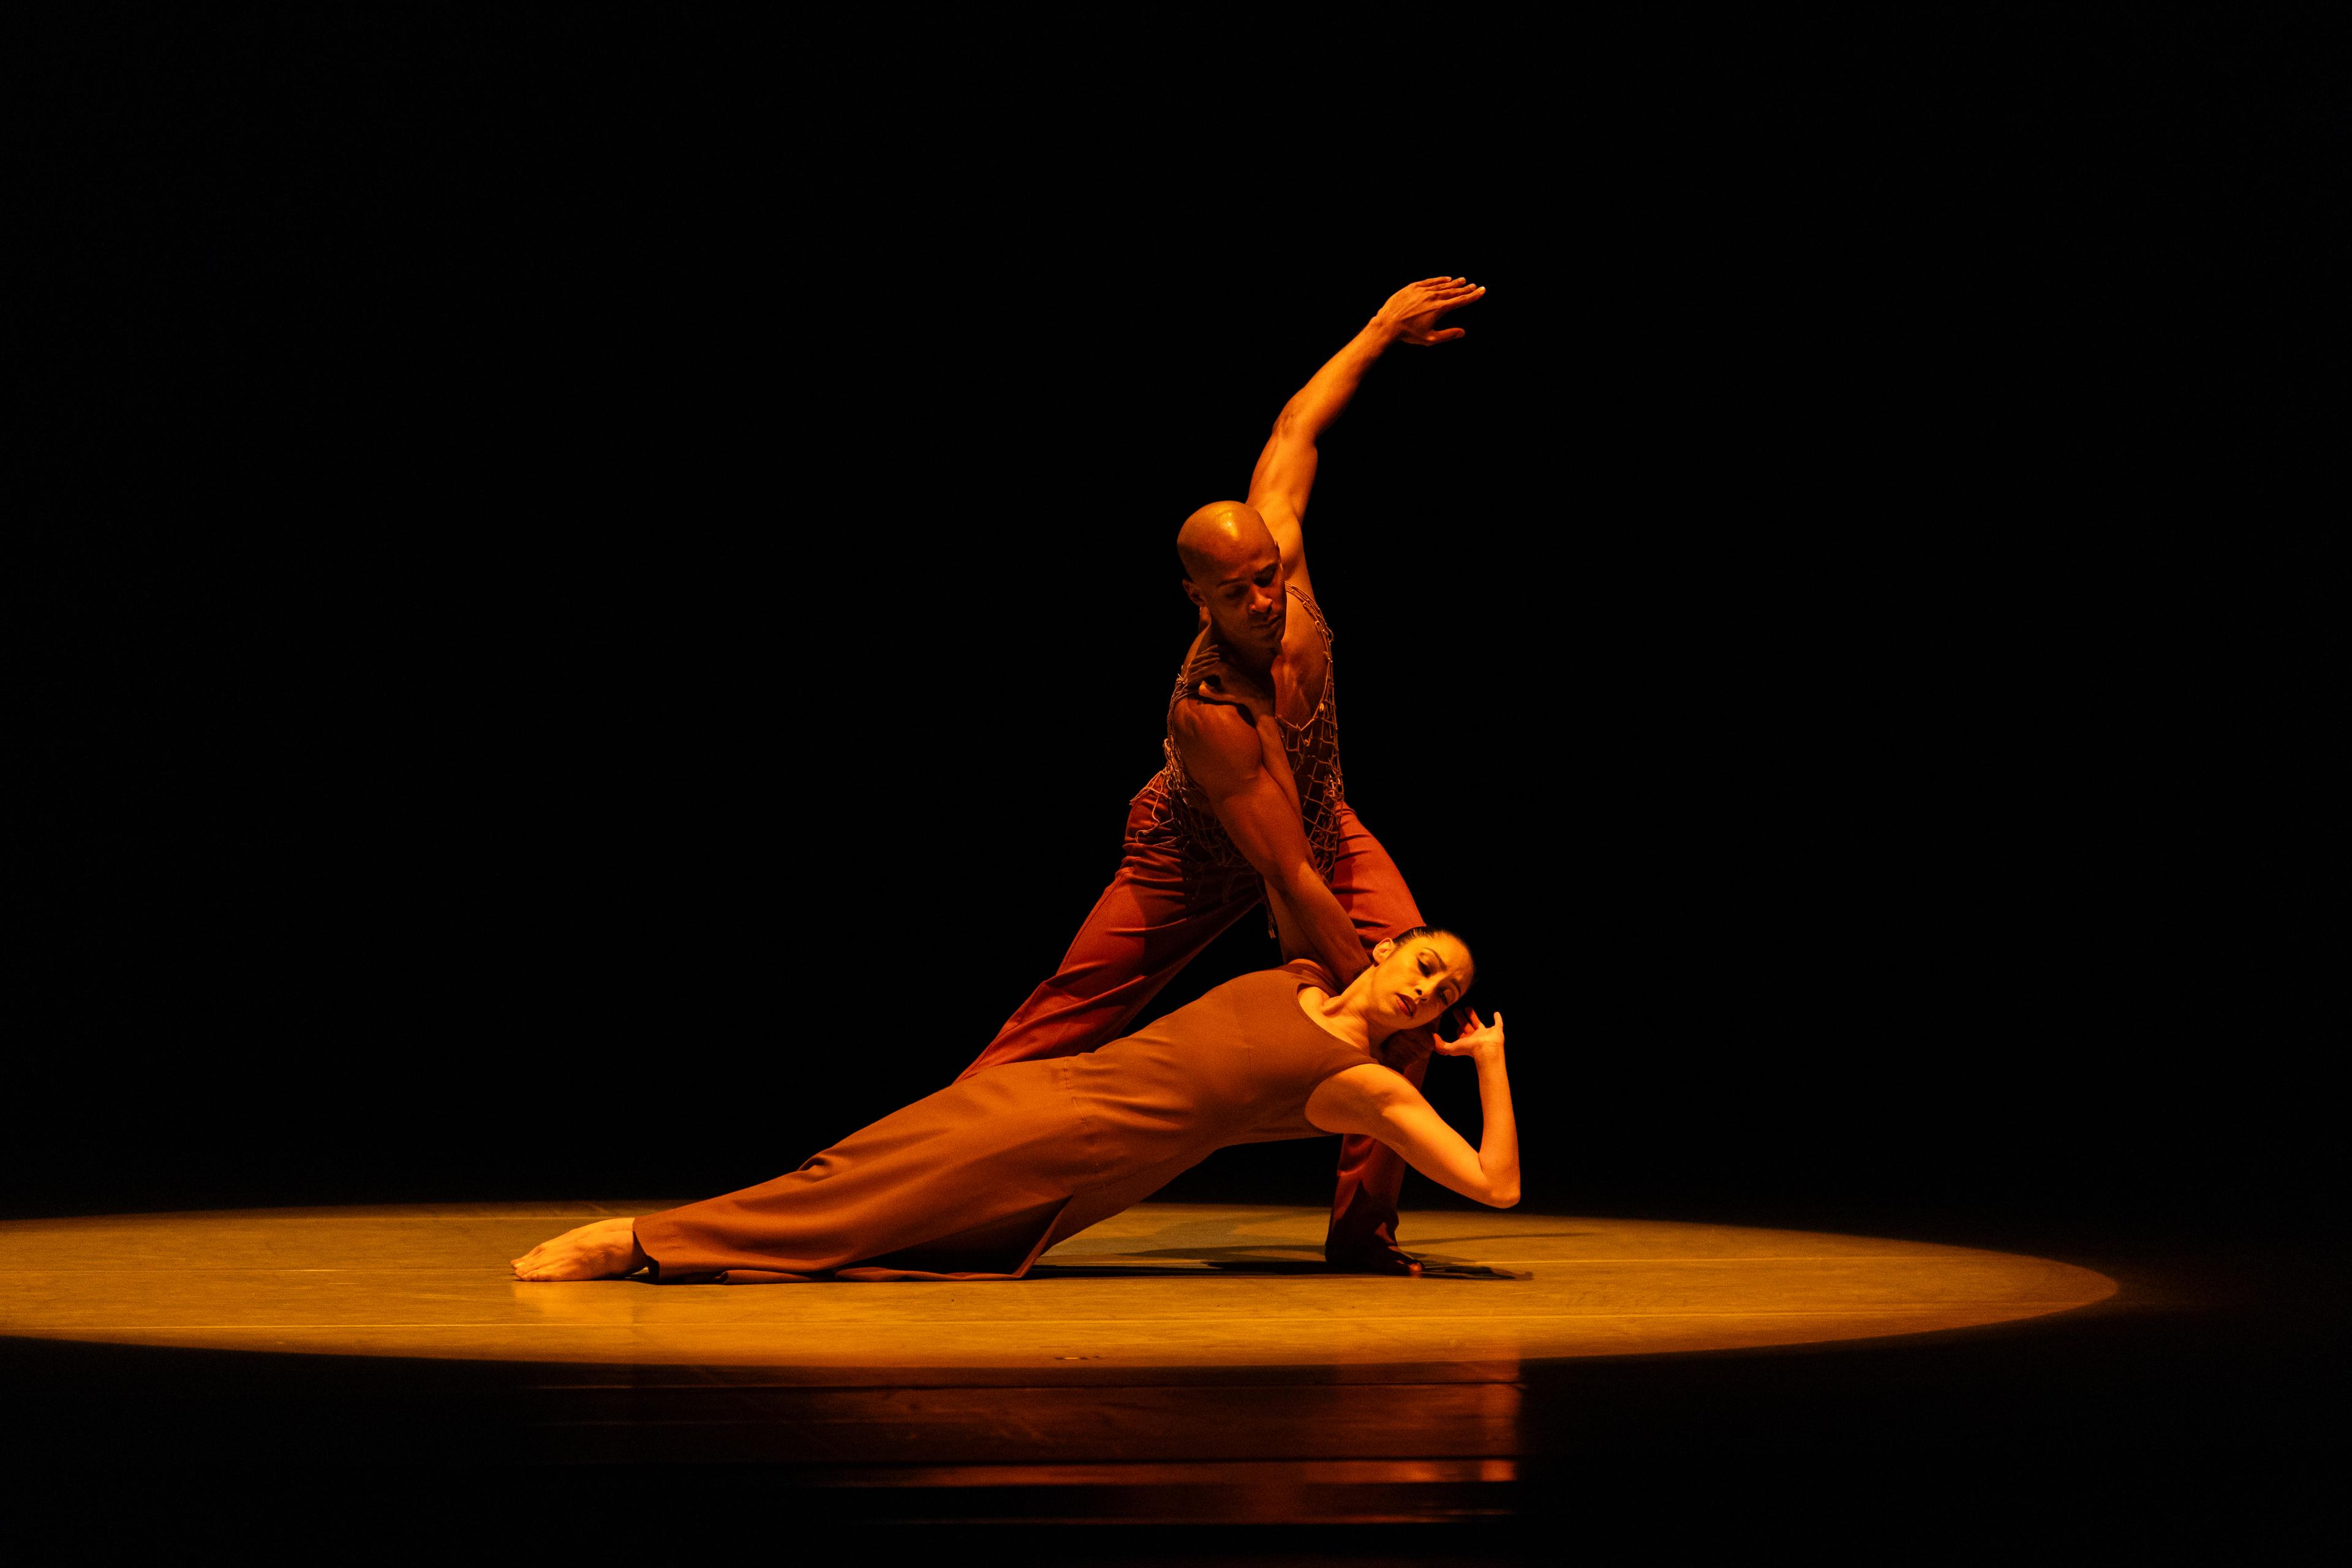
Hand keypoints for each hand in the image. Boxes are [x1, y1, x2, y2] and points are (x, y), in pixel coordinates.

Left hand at [1371, 276, 1485, 345]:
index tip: (1482, 290)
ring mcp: (1423, 290)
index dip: (1473, 296)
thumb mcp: (1430, 339)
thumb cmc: (1408, 334)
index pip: (1461, 300)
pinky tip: (1446, 279)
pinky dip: (1439, 280)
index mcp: (1440, 309)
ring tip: (1462, 280)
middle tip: (1474, 285)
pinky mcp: (1413, 287)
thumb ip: (1448, 335)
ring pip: (1442, 285)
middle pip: (1454, 291)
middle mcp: (1434, 297)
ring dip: (1454, 283)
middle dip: (1465, 289)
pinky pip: (1430, 281)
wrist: (1388, 324)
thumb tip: (1463, 332)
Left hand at [1431, 1007, 1503, 1056]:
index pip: (1460, 1032)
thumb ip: (1441, 1044)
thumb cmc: (1470, 1049)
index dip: (1457, 1027)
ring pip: (1479, 1023)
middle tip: (1457, 1009)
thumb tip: (1433, 1036)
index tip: (1452, 1019)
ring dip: (1474, 1016)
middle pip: (1467, 1026)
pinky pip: (1498, 1023)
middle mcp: (1476, 1037)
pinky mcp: (1497, 1031)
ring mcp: (1487, 1034)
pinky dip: (1498, 1019)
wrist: (1487, 1050)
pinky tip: (1496, 1013)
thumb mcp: (1451, 1048)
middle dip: (1462, 1018)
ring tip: (1468, 1007)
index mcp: (1467, 1040)